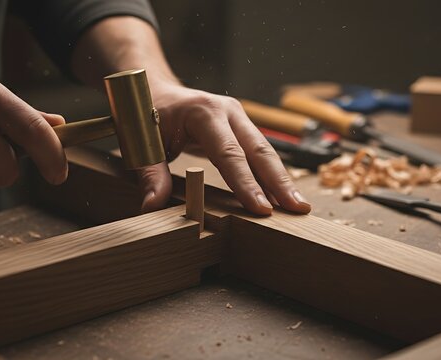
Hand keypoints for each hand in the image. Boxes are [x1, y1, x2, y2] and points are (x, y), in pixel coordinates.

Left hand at [137, 83, 311, 215]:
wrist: (154, 88)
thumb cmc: (146, 114)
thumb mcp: (142, 143)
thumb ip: (150, 174)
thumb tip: (152, 206)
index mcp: (203, 113)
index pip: (229, 154)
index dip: (246, 183)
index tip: (261, 209)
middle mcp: (227, 111)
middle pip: (258, 150)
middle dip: (279, 182)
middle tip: (298, 209)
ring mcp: (237, 117)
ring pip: (264, 150)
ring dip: (281, 179)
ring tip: (298, 207)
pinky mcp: (239, 127)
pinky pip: (258, 152)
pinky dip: (270, 174)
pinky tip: (280, 195)